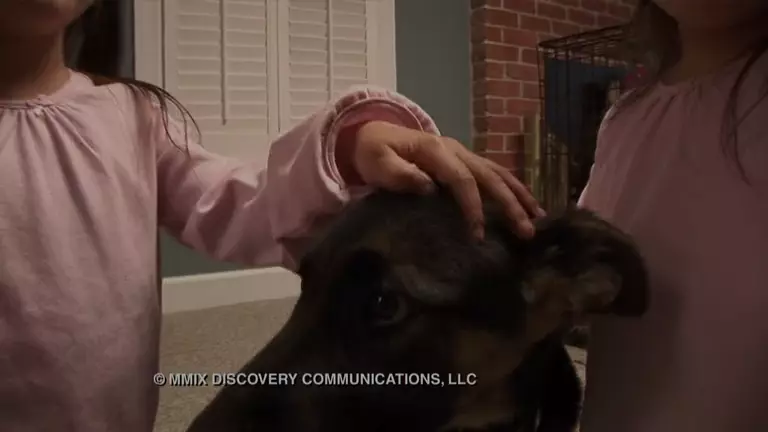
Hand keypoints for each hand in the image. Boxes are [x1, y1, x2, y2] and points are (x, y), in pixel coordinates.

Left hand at [336, 120, 544, 238]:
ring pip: (498, 173)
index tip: (478, 234)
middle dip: (510, 204)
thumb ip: (400, 174)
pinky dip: (513, 188)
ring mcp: (463, 153)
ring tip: (538, 218)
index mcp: (435, 150)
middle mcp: (455, 149)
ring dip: (519, 195)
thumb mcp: (377, 162)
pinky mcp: (465, 160)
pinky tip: (526, 204)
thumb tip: (428, 187)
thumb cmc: (374, 152)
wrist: (373, 133)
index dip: (473, 206)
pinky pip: (494, 173)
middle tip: (526, 230)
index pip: (462, 180)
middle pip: (489, 176)